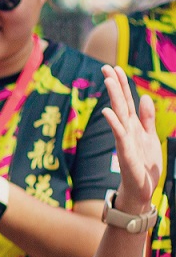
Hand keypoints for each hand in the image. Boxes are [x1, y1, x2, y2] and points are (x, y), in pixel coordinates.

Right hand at [101, 65, 160, 213]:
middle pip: (120, 103)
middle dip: (114, 85)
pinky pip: (119, 135)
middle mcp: (126, 130)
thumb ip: (147, 118)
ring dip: (113, 98)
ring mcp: (124, 140)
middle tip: (106, 67)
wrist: (141, 189)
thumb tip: (145, 97)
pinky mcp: (125, 152)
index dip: (122, 85)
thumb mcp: (150, 137)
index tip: (115, 68)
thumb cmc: (144, 164)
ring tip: (107, 81)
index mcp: (133, 126)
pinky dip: (113, 123)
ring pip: (119, 115)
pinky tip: (107, 112)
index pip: (127, 101)